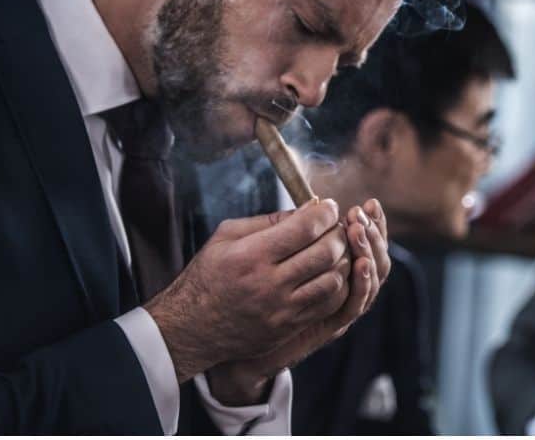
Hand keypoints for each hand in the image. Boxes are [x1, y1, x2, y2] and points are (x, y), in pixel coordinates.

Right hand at [202, 199, 390, 404]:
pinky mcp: (289, 327)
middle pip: (325, 252)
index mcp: (251, 255)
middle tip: (337, 225)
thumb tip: (308, 208)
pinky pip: (328, 303)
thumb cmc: (208, 275)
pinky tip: (332, 271)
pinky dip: (338, 283)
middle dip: (339, 233)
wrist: (192, 328)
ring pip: (333, 279)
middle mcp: (269, 284)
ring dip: (343, 258)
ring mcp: (282, 309)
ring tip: (336, 248)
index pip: (305, 228)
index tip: (330, 206)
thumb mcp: (226, 237)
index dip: (326, 213)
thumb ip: (267, 221)